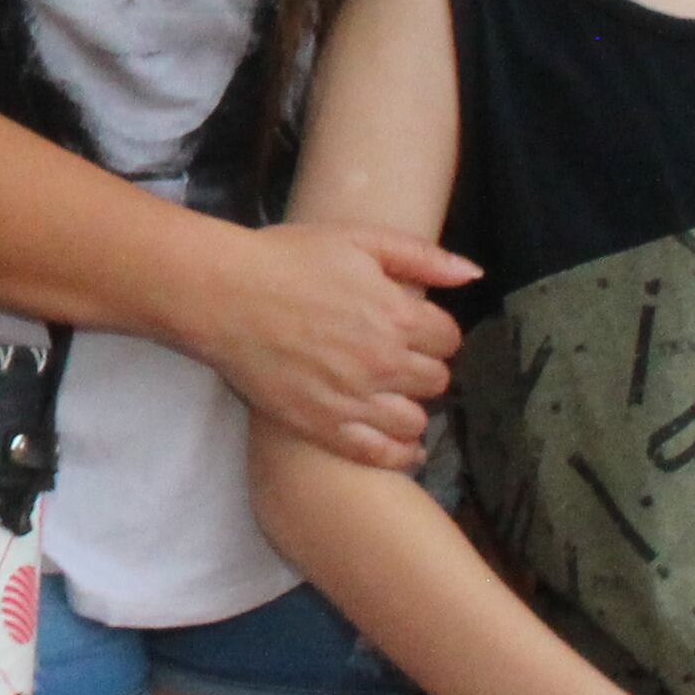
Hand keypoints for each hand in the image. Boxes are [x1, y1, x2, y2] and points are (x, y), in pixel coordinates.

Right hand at [177, 220, 471, 467]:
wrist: (222, 294)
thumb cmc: (286, 259)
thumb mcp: (358, 240)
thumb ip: (420, 257)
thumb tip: (472, 275)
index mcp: (398, 315)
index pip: (449, 339)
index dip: (434, 332)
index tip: (414, 328)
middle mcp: (384, 363)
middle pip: (436, 381)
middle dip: (422, 368)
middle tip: (398, 359)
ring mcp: (354, 399)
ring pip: (415, 421)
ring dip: (410, 407)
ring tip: (390, 395)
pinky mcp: (323, 426)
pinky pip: (381, 455)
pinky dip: (399, 454)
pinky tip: (401, 446)